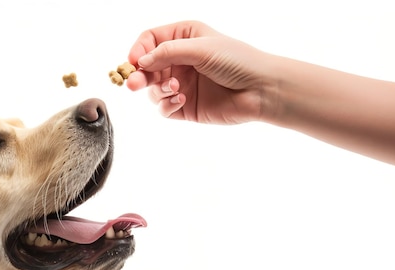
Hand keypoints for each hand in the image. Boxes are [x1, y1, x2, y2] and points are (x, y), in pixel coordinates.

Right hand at [127, 21, 269, 123]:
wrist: (261, 90)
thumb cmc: (237, 61)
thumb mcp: (200, 48)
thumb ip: (167, 52)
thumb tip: (139, 62)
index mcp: (184, 38)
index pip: (150, 41)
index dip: (139, 50)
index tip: (133, 62)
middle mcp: (180, 60)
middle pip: (145, 67)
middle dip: (139, 75)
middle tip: (133, 84)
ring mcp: (181, 84)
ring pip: (152, 89)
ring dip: (159, 90)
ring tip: (175, 89)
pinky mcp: (184, 106)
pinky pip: (163, 108)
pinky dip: (167, 105)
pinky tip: (181, 100)